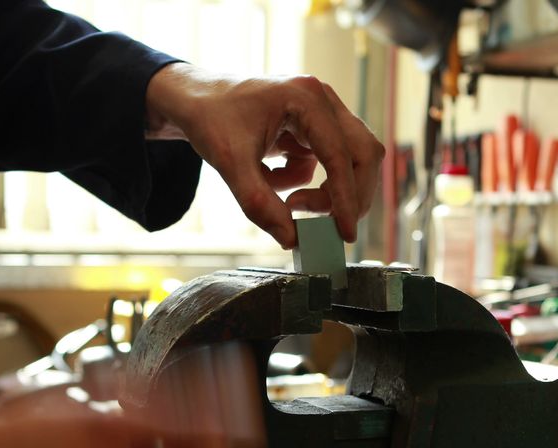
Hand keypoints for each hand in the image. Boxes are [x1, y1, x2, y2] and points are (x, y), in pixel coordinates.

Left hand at [146, 63, 383, 247]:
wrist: (195, 101)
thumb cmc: (210, 120)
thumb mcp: (230, 164)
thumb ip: (260, 204)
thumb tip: (293, 240)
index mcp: (305, 98)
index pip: (341, 155)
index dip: (346, 198)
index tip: (345, 233)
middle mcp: (322, 99)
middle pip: (363, 154)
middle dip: (350, 194)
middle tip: (329, 225)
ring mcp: (322, 111)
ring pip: (352, 159)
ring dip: (330, 190)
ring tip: (293, 202)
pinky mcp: (315, 126)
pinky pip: (325, 163)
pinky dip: (306, 181)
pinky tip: (274, 178)